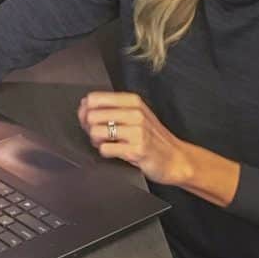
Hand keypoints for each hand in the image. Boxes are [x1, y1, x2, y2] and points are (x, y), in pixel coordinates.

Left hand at [77, 90, 192, 186]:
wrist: (175, 159)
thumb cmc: (151, 137)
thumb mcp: (135, 115)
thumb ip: (111, 108)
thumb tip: (83, 105)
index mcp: (132, 101)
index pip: (94, 98)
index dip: (86, 111)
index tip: (90, 120)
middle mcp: (135, 113)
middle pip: (92, 116)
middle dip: (90, 129)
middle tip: (99, 135)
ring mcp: (137, 131)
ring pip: (96, 132)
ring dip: (97, 141)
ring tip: (107, 143)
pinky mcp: (137, 149)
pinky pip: (105, 149)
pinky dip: (105, 152)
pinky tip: (115, 152)